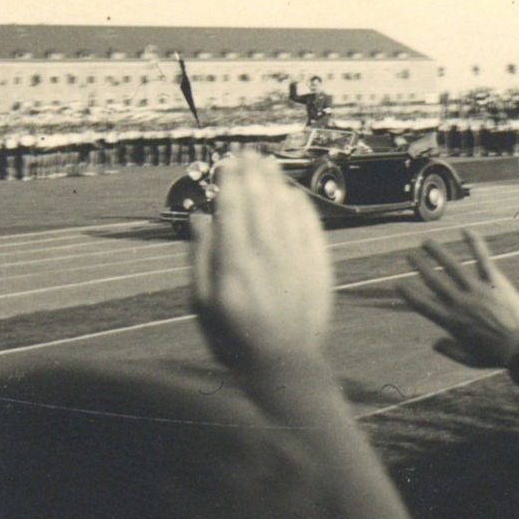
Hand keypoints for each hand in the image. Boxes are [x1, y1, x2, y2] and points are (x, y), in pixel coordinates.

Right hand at [190, 155, 331, 376]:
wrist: (284, 365)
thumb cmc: (235, 338)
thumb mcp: (203, 304)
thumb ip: (200, 258)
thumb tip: (200, 218)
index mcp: (235, 262)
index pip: (232, 208)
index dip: (230, 180)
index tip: (227, 162)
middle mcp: (268, 254)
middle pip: (260, 201)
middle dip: (253, 173)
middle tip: (248, 153)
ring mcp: (296, 258)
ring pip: (286, 208)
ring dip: (276, 182)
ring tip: (268, 163)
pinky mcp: (318, 265)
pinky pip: (311, 225)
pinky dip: (302, 205)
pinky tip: (294, 193)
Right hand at [399, 231, 518, 368]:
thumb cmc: (497, 356)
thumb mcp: (469, 360)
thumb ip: (450, 351)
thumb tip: (435, 343)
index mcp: (452, 322)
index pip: (422, 305)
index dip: (408, 294)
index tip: (398, 284)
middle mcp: (460, 303)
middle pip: (434, 281)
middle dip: (420, 266)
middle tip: (410, 256)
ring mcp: (477, 290)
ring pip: (452, 266)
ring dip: (437, 252)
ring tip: (426, 242)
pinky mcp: (495, 282)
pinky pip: (483, 259)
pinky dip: (474, 244)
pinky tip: (466, 231)